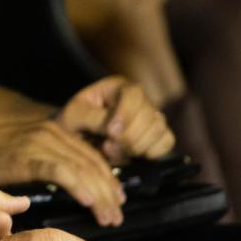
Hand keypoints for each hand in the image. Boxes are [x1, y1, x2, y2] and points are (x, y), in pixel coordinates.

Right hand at [0, 120, 125, 225]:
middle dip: (109, 192)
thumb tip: (70, 184)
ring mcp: (38, 141)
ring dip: (100, 196)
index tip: (117, 201)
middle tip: (117, 216)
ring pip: (83, 168)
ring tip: (109, 218)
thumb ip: (46, 162)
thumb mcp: (21, 155)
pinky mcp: (26, 155)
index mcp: (51, 131)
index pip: (91, 156)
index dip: (108, 180)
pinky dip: (80, 187)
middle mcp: (49, 131)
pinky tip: (90, 204)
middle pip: (92, 163)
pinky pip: (61, 171)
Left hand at [58, 76, 174, 164]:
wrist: (77, 136)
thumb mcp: (73, 116)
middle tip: (107, 146)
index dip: (126, 114)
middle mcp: (138, 98)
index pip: (133, 94)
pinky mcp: (158, 133)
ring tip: (112, 150)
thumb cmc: (74, 122)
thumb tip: (115, 130)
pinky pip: (166, 142)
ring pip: (158, 130)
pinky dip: (150, 152)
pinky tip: (130, 154)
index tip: (111, 132)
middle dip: (128, 137)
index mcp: (117, 86)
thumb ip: (92, 118)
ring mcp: (151, 115)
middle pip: (149, 115)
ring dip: (136, 147)